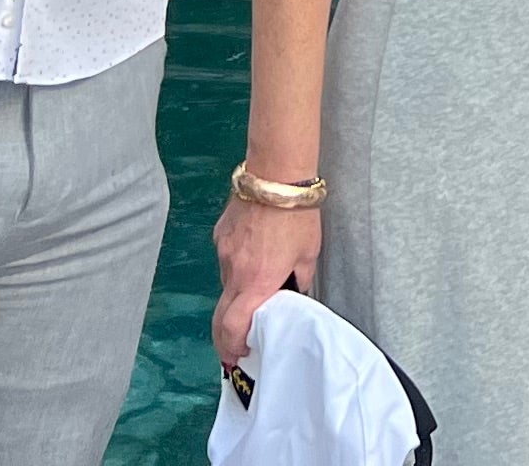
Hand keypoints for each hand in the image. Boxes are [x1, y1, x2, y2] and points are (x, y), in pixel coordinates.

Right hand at [213, 192, 319, 366]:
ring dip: (238, 291)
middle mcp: (234, 271)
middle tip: (235, 345)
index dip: (231, 345)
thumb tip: (291, 290)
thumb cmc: (299, 216)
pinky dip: (237, 263)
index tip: (237, 355)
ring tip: (258, 281)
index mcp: (257, 281)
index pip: (233, 325)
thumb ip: (298, 278)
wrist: (276, 174)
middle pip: (221, 313)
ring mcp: (223, 251)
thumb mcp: (309, 254)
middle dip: (225, 335)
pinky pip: (226, 257)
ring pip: (226, 282)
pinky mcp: (220, 233)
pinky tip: (255, 250)